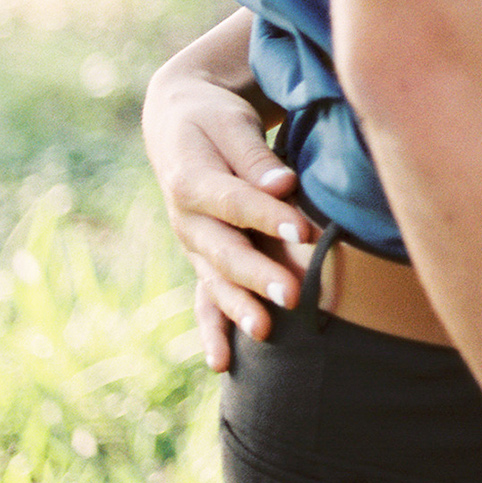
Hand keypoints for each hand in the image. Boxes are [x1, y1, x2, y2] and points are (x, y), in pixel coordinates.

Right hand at [142, 56, 315, 370]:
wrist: (176, 125)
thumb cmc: (214, 119)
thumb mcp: (231, 123)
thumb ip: (255, 157)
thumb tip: (283, 184)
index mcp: (191, 181)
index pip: (235, 202)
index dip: (269, 216)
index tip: (304, 228)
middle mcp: (187, 220)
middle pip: (227, 251)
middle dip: (260, 275)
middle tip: (295, 295)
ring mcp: (194, 245)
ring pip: (217, 282)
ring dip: (241, 308)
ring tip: (266, 331)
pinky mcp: (203, 259)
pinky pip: (204, 299)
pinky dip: (212, 330)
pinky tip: (222, 363)